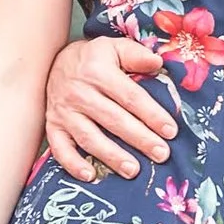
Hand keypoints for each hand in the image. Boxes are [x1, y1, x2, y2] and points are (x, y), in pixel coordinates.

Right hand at [45, 30, 179, 181]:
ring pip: (90, 137)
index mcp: (99, 72)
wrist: (52, 62)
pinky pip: (60, 148)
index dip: (152, 115)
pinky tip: (90, 176)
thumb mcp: (114, 47)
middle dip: (140, 139)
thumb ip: (136, 54)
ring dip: (112, 156)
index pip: (130, 97)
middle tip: (161, 154)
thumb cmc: (93, 59)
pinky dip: (73, 164)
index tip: (171, 131)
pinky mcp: (53, 126)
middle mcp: (80, 93)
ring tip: (133, 170)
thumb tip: (158, 62)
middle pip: (114, 120)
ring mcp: (64, 112)